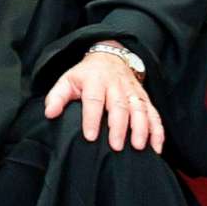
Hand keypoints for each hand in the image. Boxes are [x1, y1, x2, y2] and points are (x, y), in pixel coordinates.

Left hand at [44, 49, 163, 153]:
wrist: (110, 58)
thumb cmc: (85, 76)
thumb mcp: (67, 81)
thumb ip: (57, 97)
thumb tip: (49, 114)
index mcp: (95, 81)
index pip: (93, 100)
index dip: (91, 118)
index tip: (89, 137)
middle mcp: (116, 86)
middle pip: (119, 106)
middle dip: (119, 127)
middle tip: (116, 146)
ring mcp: (133, 92)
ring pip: (140, 110)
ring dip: (141, 129)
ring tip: (139, 147)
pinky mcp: (144, 98)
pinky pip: (154, 114)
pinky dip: (157, 131)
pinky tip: (157, 147)